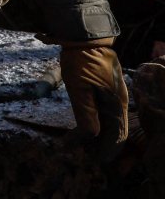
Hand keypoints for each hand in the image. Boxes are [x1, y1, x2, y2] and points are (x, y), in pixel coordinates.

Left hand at [60, 37, 128, 158]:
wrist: (86, 37)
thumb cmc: (81, 61)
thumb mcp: (78, 87)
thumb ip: (85, 112)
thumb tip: (92, 135)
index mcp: (115, 104)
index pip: (116, 135)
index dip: (106, 150)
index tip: (95, 160)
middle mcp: (119, 101)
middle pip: (116, 131)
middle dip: (102, 145)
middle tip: (86, 154)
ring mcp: (116, 94)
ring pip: (111, 122)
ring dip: (100, 134)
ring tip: (83, 143)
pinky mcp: (109, 89)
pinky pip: (107, 111)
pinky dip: (99, 121)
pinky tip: (88, 124)